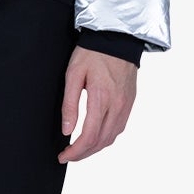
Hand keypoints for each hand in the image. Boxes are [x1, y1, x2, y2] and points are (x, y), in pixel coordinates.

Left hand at [58, 45, 137, 162]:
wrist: (117, 38)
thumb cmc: (93, 53)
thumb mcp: (73, 74)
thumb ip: (70, 104)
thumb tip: (66, 130)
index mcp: (101, 99)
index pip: (89, 137)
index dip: (75, 152)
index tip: (63, 156)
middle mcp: (117, 106)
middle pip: (101, 142)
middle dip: (83, 154)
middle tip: (68, 156)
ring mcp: (126, 105)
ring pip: (111, 138)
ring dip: (95, 148)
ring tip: (80, 149)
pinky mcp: (130, 103)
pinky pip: (119, 128)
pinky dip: (106, 138)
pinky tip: (96, 137)